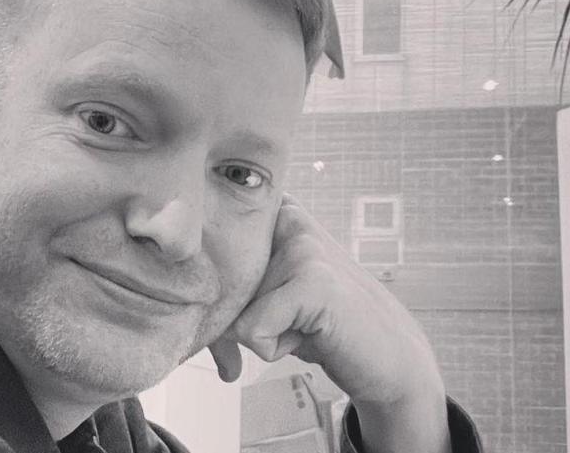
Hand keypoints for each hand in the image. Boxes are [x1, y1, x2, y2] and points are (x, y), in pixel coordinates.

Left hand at [208, 194, 449, 452]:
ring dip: (265, 335)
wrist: (388, 357)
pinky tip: (314, 336)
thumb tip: (181, 314)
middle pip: (216, 283)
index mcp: (275, 211)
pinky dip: (274, 349)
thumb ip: (227, 289)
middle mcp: (288, 216)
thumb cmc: (320, 327)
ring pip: (232, 311)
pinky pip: (252, 331)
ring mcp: (303, 244)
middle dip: (238, 319)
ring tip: (307, 325)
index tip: (245, 298)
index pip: (208, 246)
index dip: (216, 288)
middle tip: (288, 324)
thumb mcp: (269, 296)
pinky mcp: (313, 279)